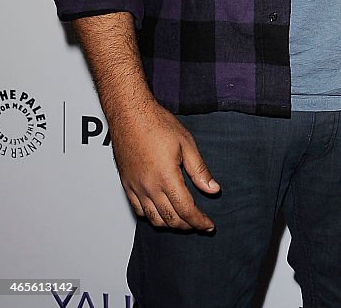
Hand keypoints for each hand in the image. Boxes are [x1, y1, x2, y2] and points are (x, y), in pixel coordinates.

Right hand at [108, 99, 219, 230]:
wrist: (130, 116)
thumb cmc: (158, 124)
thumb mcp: (186, 144)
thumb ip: (199, 170)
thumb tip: (213, 190)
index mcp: (166, 178)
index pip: (186, 209)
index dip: (199, 221)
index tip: (209, 225)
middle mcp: (149, 187)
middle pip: (170, 219)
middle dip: (187, 225)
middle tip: (200, 224)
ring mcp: (135, 188)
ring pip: (153, 219)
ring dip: (170, 224)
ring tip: (184, 220)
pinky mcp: (127, 185)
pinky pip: (139, 210)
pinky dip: (152, 217)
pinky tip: (161, 212)